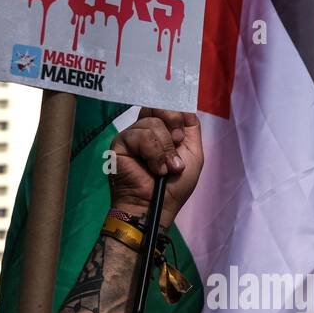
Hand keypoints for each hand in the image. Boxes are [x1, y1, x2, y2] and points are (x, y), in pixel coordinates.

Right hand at [109, 108, 202, 227]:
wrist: (158, 207)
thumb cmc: (175, 187)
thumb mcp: (194, 154)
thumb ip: (191, 128)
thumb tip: (185, 107)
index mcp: (163, 130)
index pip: (167, 105)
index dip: (176, 113)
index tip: (181, 134)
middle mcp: (146, 129)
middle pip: (158, 106)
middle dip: (172, 123)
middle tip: (176, 144)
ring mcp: (132, 135)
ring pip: (151, 123)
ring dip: (164, 148)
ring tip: (165, 169)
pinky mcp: (120, 143)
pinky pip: (139, 135)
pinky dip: (153, 153)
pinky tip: (154, 169)